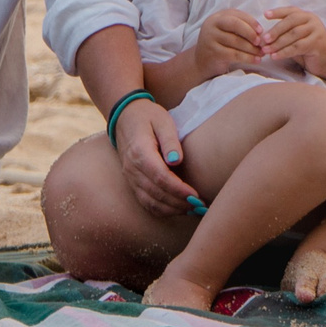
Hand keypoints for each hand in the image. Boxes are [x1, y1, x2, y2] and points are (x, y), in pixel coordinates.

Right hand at [113, 97, 199, 218]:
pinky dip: (162, 210)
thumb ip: (170, 141)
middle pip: (156, 193)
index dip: (179, 189)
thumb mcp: (162, 120)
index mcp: (140, 152)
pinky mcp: (132, 182)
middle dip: (179, 203)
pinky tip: (178, 209)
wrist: (125, 117)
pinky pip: (145, 202)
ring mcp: (130, 177)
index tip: (196, 195)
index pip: (160, 177)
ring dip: (172, 209)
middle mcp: (132, 168)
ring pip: (150, 202)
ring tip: (193, 209)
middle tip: (200, 206)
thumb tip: (177, 161)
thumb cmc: (148, 116)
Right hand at [194, 8, 262, 79]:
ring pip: (236, 41)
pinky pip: (234, 54)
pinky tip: (256, 60)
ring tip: (262, 53)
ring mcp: (211, 38)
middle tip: (261, 42)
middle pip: (235, 24)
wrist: (201, 62)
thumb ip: (240, 28)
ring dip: (252, 48)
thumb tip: (261, 32)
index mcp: (217, 17)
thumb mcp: (227, 32)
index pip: (237, 15)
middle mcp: (212, 25)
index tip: (261, 31)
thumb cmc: (220, 45)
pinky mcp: (213, 52)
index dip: (251, 22)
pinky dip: (248, 58)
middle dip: (251, 33)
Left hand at [261, 8, 325, 78]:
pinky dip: (284, 52)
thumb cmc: (308, 49)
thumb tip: (264, 37)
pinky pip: (298, 47)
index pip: (290, 11)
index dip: (277, 12)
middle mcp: (312, 20)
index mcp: (306, 15)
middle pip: (291, 21)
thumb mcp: (296, 38)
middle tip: (264, 39)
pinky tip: (275, 56)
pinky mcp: (318, 43)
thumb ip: (285, 34)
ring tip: (266, 50)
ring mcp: (317, 30)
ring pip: (293, 35)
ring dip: (278, 43)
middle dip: (275, 30)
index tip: (265, 14)